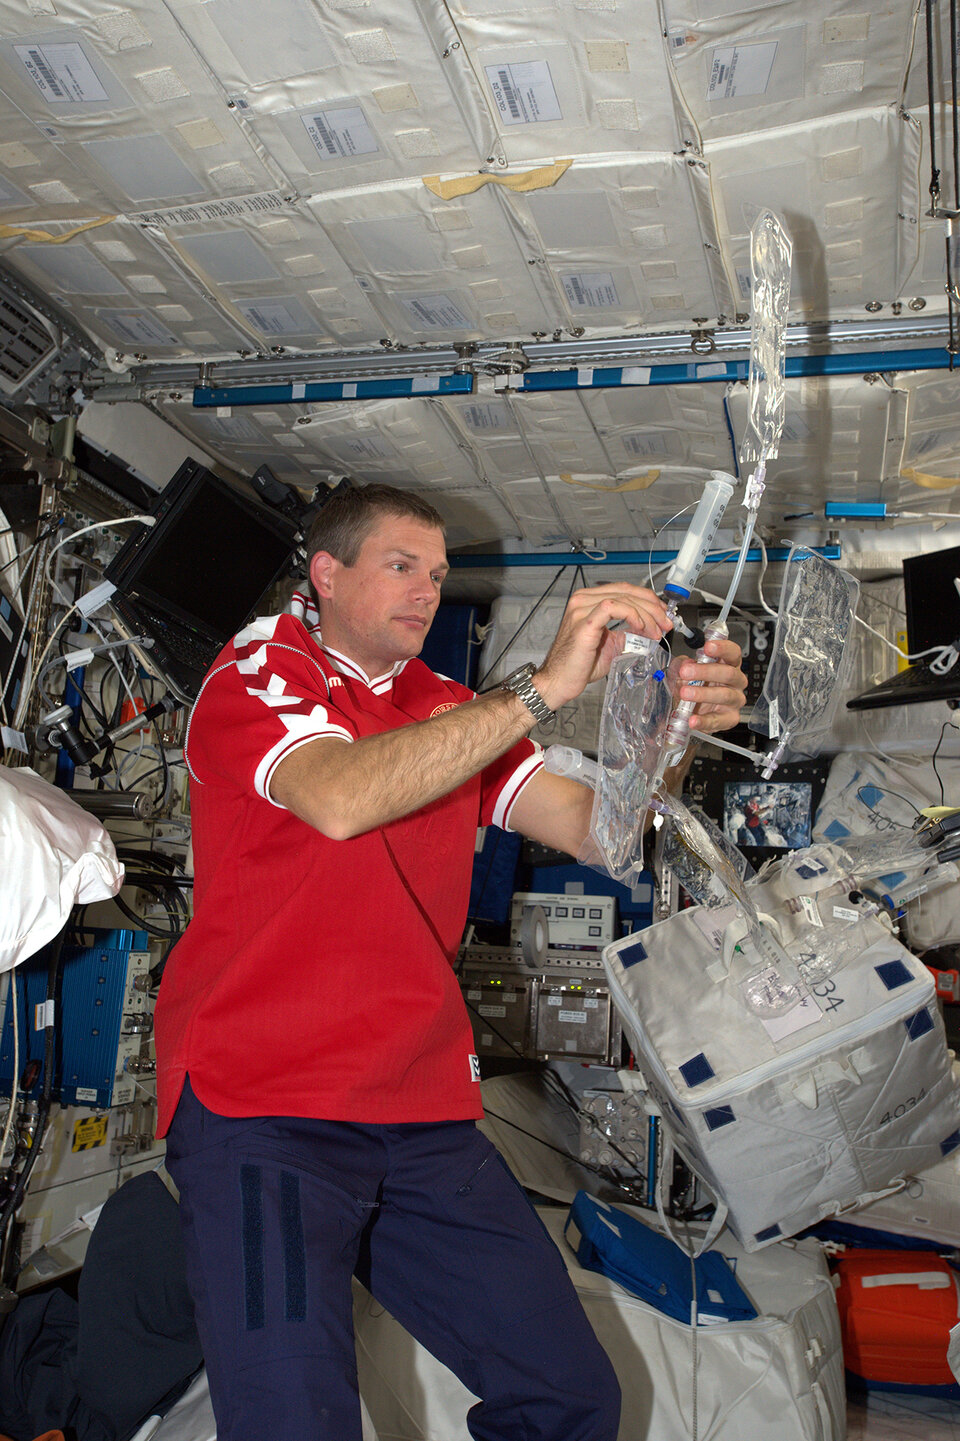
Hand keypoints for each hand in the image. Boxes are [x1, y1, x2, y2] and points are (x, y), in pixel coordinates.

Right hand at [533, 583, 670, 710]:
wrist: (560, 681)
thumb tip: (647, 629)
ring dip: (646, 614)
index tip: (662, 614)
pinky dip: (632, 615)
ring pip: (624, 598)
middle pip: (627, 591)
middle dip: (652, 607)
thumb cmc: (579, 666)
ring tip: (656, 631)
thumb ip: (626, 633)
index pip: (625, 590)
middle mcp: (583, 600)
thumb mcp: (611, 645)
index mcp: (588, 601)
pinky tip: (640, 627)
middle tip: (665, 623)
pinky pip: (613, 607)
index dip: (648, 600)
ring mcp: (582, 608)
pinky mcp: (584, 621)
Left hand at [667, 637, 747, 734]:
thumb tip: (684, 664)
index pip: (733, 653)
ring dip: (703, 693)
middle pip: (728, 673)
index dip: (722, 648)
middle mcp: (736, 681)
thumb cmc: (694, 686)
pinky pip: (718, 720)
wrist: (691, 710)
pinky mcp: (730, 718)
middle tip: (685, 672)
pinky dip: (704, 721)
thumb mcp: (683, 671)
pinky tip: (692, 719)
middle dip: (705, 671)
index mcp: (729, 664)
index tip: (707, 647)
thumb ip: (682, 665)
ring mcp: (735, 700)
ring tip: (685, 693)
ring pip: (725, 695)